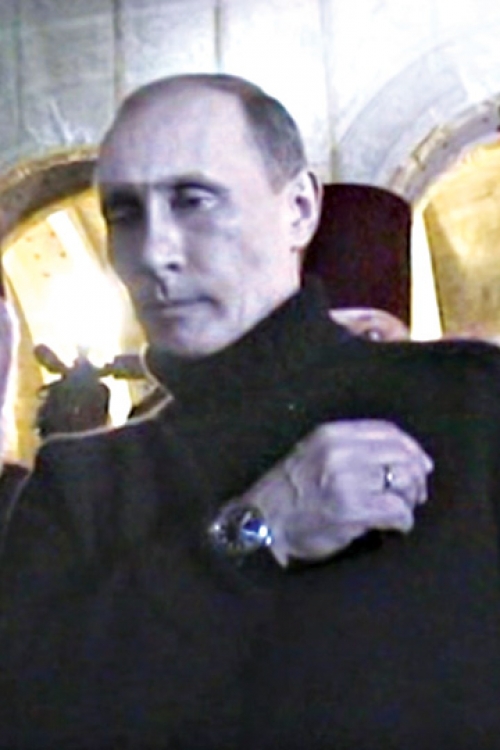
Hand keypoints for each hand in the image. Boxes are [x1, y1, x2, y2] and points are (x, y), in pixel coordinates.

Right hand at [235, 420, 432, 566]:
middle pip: (401, 454)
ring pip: (404, 481)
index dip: (411, 447)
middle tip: (415, 495)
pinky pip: (397, 510)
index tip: (421, 464)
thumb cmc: (290, 493)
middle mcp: (340, 452)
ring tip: (402, 509)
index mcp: (331, 435)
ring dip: (410, 499)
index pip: (387, 431)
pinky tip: (396, 527)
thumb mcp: (313, 453)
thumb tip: (398, 456)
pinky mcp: (352, 510)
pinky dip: (403, 521)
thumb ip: (348, 448)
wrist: (262, 523)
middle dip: (415, 477)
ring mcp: (346, 481)